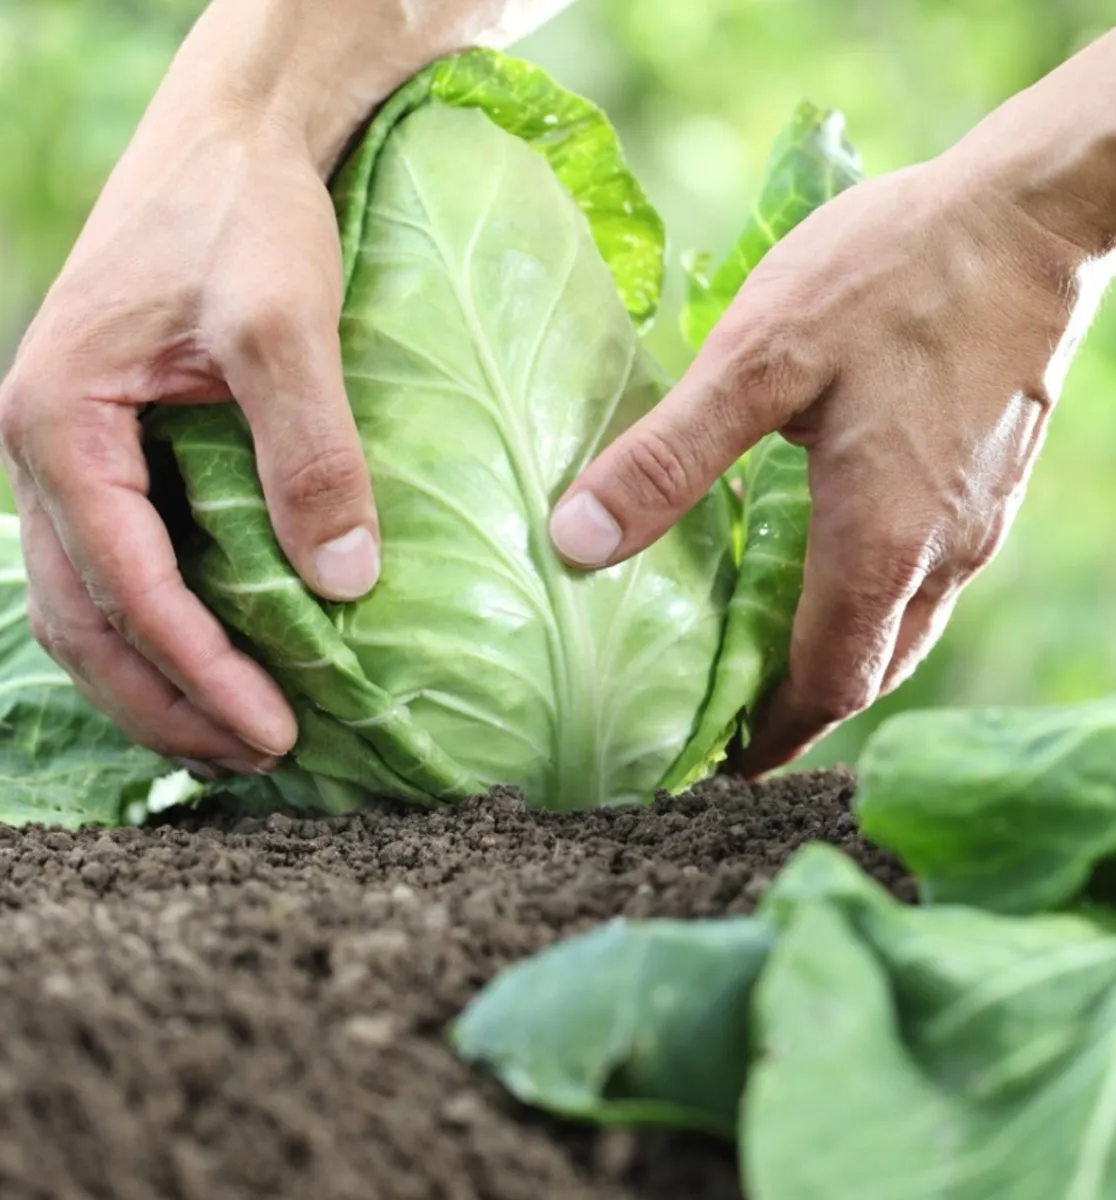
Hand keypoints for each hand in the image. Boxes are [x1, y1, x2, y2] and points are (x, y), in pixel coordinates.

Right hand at [0, 100, 378, 770]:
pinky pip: (122, 564)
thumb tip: (344, 583)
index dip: (199, 674)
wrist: (233, 140)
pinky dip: (165, 628)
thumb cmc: (245, 216)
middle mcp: (44, 447)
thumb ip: (311, 454)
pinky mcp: (118, 449)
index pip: (126, 590)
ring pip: (93, 604)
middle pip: (86, 621)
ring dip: (159, 681)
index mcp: (60, 422)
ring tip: (241, 739)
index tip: (275, 731)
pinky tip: (226, 660)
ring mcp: (74, 452)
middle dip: (169, 703)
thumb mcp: (285, 326)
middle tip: (261, 759)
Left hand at [549, 152, 1095, 772]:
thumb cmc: (894, 278)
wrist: (1035, 215)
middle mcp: (944, 553)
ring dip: (848, 653)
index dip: (773, 737)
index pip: (826, 685)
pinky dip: (883, 599)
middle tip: (739, 716)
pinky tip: (843, 554)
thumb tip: (572, 544)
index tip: (721, 765)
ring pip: (911, 625)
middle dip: (807, 707)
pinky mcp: (1000, 479)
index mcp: (881, 544)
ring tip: (780, 648)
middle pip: (873, 670)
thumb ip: (667, 458)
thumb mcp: (758, 359)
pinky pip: (936, 576)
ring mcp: (984, 519)